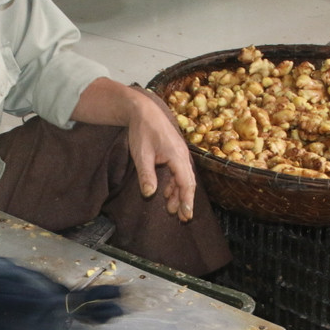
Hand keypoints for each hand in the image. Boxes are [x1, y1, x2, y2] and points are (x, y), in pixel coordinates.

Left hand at [126, 86, 198, 221]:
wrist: (143, 111)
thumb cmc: (142, 131)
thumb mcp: (141, 155)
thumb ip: (146, 175)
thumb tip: (149, 194)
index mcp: (177, 156)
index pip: (186, 183)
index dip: (187, 201)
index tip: (187, 215)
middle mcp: (182, 156)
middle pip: (187, 183)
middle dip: (185, 201)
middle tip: (182, 219)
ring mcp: (179, 154)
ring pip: (183, 178)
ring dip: (178, 194)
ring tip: (172, 210)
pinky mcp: (174, 153)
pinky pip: (178, 172)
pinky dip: (174, 184)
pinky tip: (167, 193)